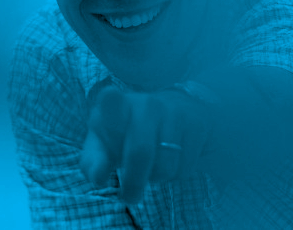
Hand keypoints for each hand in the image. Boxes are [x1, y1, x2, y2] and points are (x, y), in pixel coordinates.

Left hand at [79, 87, 211, 204]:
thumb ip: (94, 161)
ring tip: (152, 168)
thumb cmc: (130, 132)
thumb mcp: (106, 143)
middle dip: (133, 183)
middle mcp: (147, 105)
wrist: (175, 109)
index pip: (113, 102)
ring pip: (165, 166)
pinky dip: (175, 175)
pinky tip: (171, 161)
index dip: (111, 102)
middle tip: (130, 197)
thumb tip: (98, 178)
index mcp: (117, 106)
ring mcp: (174, 112)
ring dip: (156, 178)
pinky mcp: (197, 124)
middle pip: (141, 153)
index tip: (110, 95)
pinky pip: (185, 167)